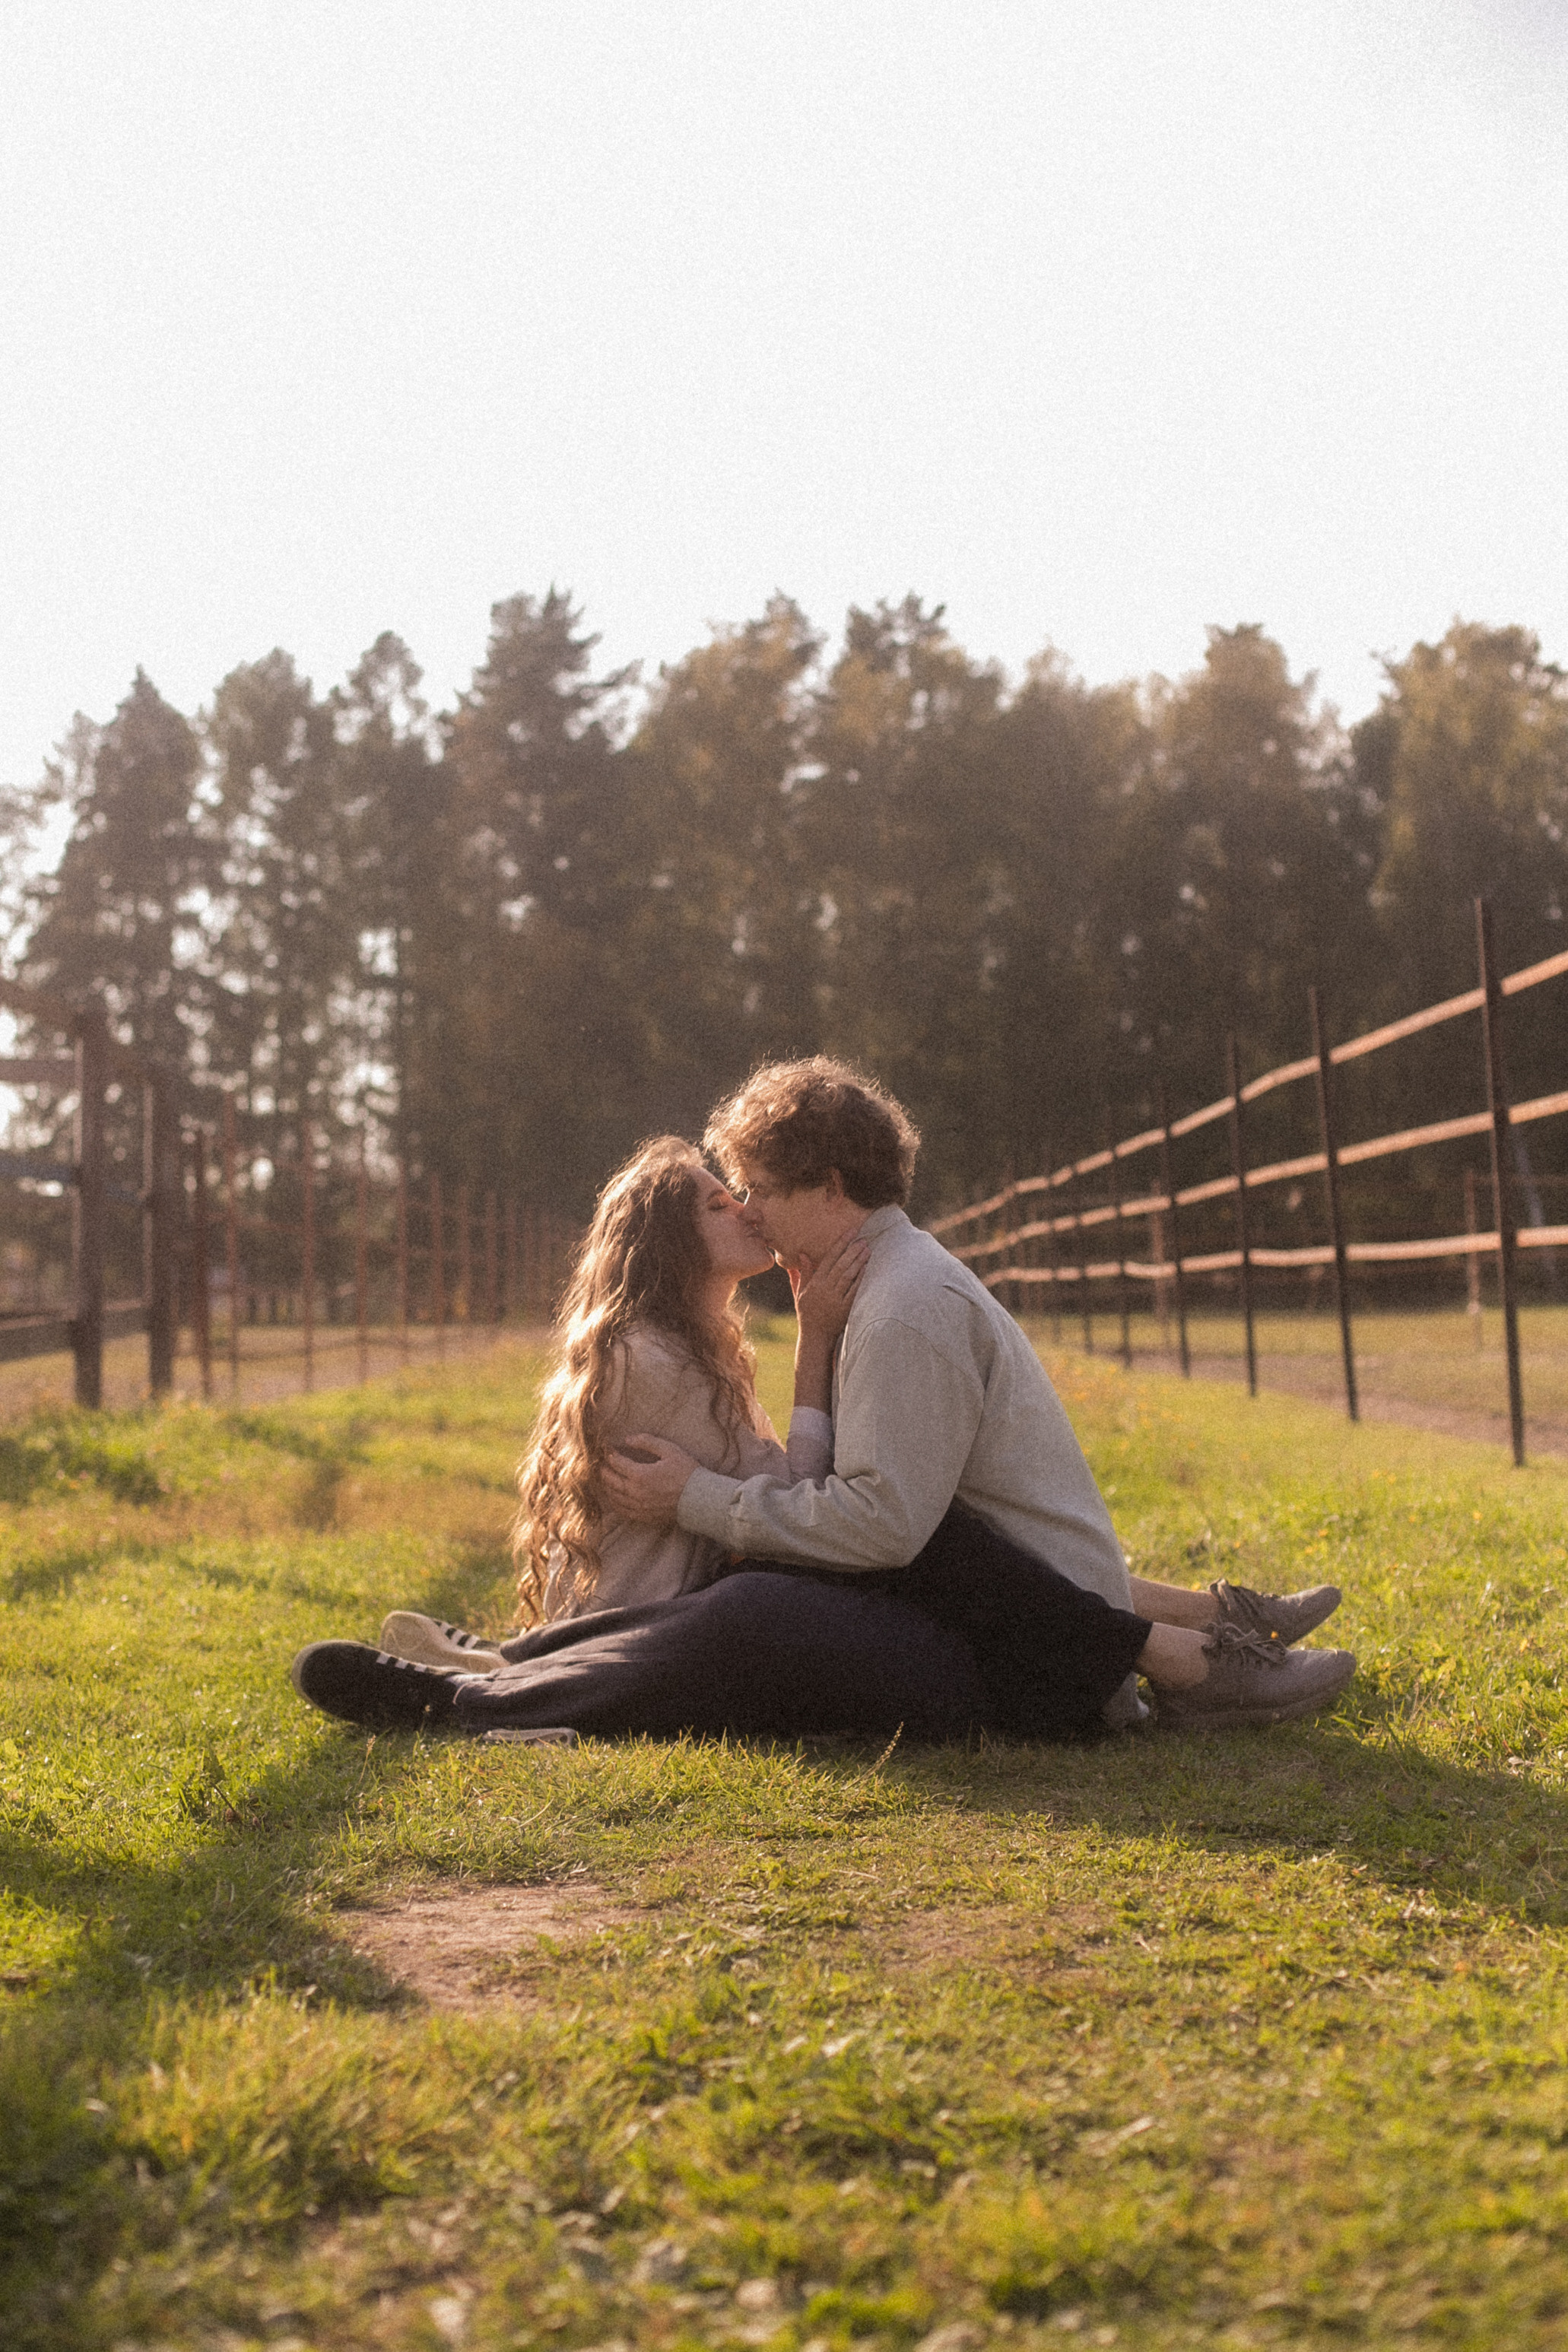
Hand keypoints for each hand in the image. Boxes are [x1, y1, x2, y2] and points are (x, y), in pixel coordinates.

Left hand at [601, 1436, 698, 1524]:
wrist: (700, 1499)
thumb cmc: (687, 1472)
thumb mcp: (669, 1450)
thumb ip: (647, 1441)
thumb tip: (627, 1439)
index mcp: (640, 1474)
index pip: (616, 1463)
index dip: (609, 1454)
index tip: (607, 1449)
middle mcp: (635, 1492)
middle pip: (610, 1481)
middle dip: (603, 1470)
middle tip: (600, 1463)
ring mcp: (639, 1506)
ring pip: (613, 1497)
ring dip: (606, 1487)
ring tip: (604, 1479)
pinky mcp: (644, 1516)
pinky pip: (622, 1511)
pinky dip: (614, 1503)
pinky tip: (613, 1498)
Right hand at [790, 1227, 867, 1353]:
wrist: (815, 1336)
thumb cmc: (807, 1313)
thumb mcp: (800, 1292)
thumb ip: (802, 1273)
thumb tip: (802, 1254)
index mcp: (814, 1283)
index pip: (828, 1258)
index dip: (840, 1244)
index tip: (850, 1232)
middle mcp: (825, 1289)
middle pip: (841, 1265)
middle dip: (852, 1250)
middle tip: (863, 1239)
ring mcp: (835, 1299)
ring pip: (848, 1276)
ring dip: (859, 1262)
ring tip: (868, 1249)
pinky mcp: (845, 1309)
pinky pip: (854, 1290)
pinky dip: (861, 1278)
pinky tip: (868, 1268)